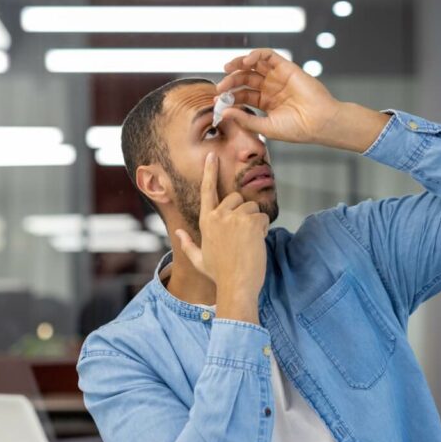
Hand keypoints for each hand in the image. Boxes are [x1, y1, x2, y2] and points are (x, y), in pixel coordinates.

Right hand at [176, 152, 268, 322]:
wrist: (235, 285)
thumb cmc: (219, 275)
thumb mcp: (199, 260)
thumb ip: (187, 244)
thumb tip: (177, 232)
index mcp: (205, 221)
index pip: (207, 191)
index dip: (209, 172)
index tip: (212, 156)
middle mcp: (218, 216)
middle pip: (237, 198)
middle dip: (244, 212)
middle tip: (243, 234)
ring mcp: (234, 217)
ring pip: (252, 207)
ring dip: (255, 222)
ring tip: (249, 242)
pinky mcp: (250, 222)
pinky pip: (263, 216)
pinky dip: (264, 228)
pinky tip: (256, 243)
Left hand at [215, 48, 389, 152]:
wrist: (319, 122)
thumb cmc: (296, 129)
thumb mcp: (265, 126)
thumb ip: (245, 119)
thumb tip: (224, 112)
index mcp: (265, 103)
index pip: (242, 95)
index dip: (229, 97)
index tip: (217, 100)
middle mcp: (270, 88)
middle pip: (245, 79)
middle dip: (231, 81)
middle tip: (220, 87)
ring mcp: (278, 77)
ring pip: (254, 65)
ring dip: (239, 64)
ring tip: (227, 69)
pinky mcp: (286, 67)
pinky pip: (268, 55)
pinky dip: (255, 55)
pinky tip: (245, 62)